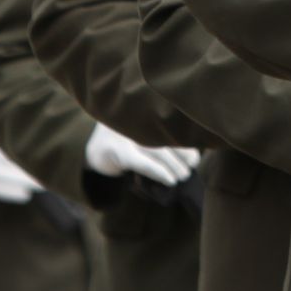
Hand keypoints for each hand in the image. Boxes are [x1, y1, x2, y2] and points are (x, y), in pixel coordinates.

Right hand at [84, 124, 199, 186]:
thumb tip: (193, 155)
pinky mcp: (117, 150)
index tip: (196, 156)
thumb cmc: (128, 139)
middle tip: (191, 167)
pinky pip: (141, 162)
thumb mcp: (145, 130)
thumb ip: (163, 135)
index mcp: (146, 109)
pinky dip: (158, 171)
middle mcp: (136, 117)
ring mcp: (125, 133)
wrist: (95, 148)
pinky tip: (170, 180)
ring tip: (183, 175)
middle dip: (182, 155)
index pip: (172, 125)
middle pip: (166, 137)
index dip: (186, 142)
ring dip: (174, 166)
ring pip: (157, 150)